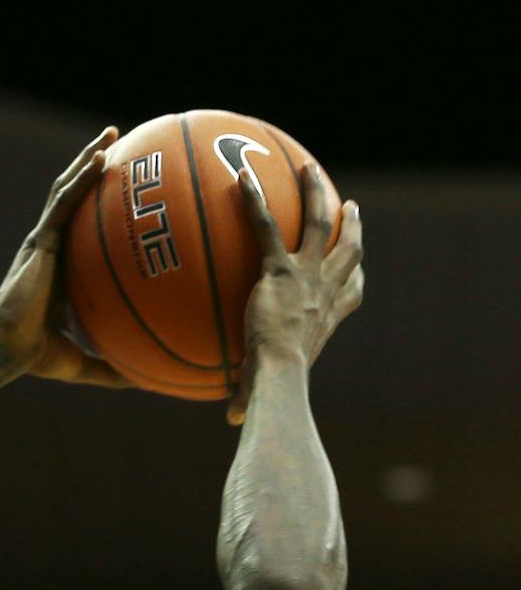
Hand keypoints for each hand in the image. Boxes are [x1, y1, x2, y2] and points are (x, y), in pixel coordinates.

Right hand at [0, 129, 132, 387]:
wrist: (6, 350)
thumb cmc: (36, 357)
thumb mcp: (84, 361)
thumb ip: (111, 366)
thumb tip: (145, 382)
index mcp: (60, 268)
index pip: (81, 229)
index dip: (97, 205)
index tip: (122, 190)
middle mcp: (50, 247)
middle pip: (74, 197)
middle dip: (93, 168)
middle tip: (119, 146)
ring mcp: (43, 241)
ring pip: (67, 189)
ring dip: (88, 159)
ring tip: (111, 135)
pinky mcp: (39, 241)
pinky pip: (64, 202)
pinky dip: (81, 178)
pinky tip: (101, 158)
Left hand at [227, 162, 362, 425]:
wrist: (280, 376)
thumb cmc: (278, 390)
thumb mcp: (268, 388)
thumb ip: (249, 395)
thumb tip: (232, 422)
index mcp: (329, 317)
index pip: (351, 291)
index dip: (355, 275)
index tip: (357, 265)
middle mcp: (325, 290)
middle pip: (348, 248)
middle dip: (351, 224)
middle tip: (350, 205)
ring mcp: (306, 274)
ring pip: (318, 221)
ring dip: (315, 192)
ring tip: (306, 167)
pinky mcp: (280, 269)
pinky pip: (266, 226)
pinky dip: (253, 200)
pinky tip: (239, 177)